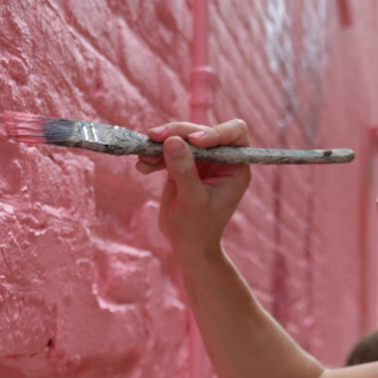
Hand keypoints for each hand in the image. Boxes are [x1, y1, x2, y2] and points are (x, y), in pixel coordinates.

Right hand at [138, 119, 252, 258]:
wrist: (187, 245)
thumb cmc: (197, 228)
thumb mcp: (192, 200)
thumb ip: (184, 170)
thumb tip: (172, 140)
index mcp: (235, 166)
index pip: (234, 133)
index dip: (214, 131)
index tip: (194, 141)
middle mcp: (220, 159)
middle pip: (200, 132)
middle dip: (177, 133)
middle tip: (153, 137)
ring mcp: (201, 161)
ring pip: (181, 138)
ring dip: (160, 144)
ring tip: (143, 157)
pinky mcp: (182, 164)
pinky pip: (168, 150)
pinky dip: (154, 156)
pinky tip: (142, 167)